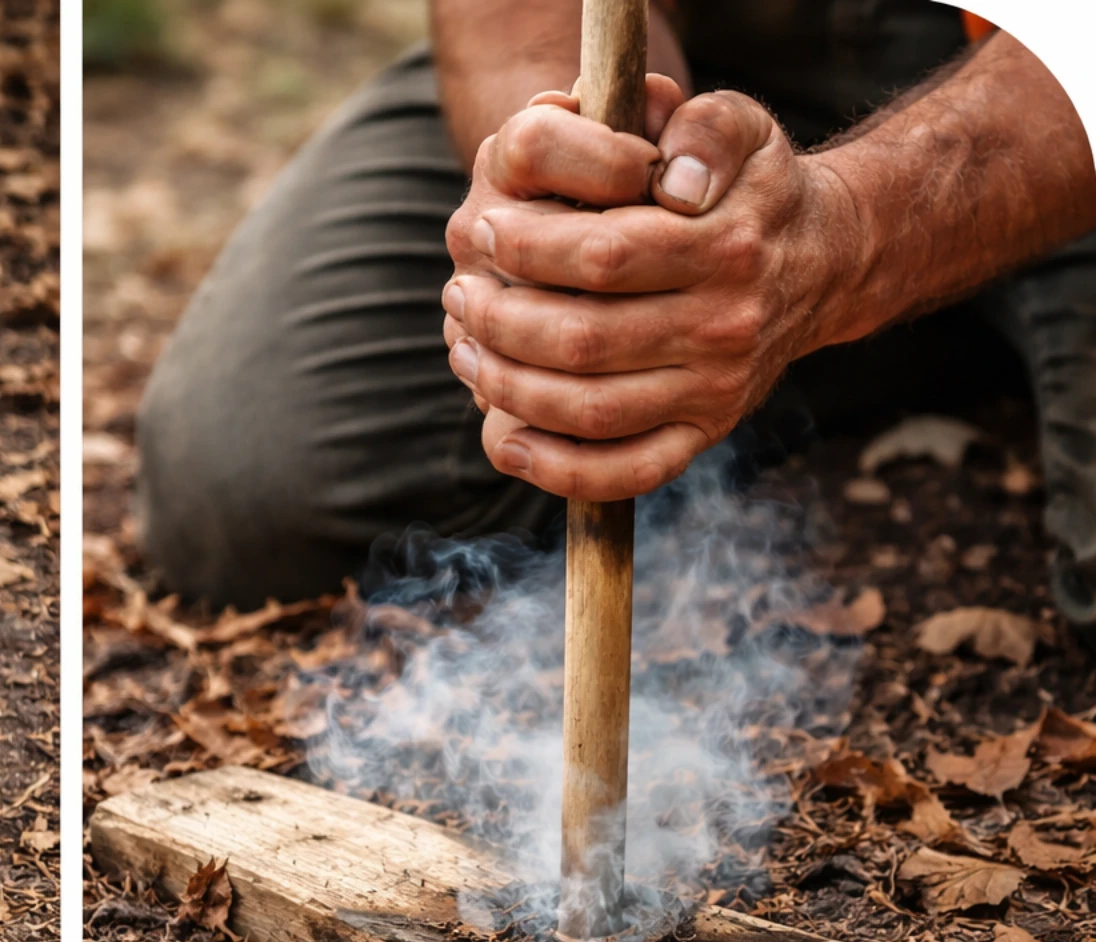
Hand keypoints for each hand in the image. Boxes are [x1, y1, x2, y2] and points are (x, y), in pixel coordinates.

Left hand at [441, 81, 862, 499]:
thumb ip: (705, 126)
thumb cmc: (750, 188)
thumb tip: (672, 178)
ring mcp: (716, 391)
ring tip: (466, 346)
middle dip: (500, 319)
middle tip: (461, 291)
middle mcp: (725, 327)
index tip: (486, 229)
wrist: (823, 259)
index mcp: (726, 249)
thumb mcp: (741, 126)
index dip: (527, 247)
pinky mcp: (703, 434)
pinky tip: (505, 437)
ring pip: (590, 411)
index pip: (603, 257)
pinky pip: (625, 472)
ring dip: (509, 386)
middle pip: (583, 341)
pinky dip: (556, 469)